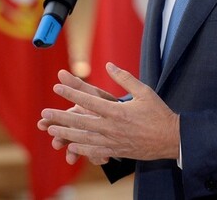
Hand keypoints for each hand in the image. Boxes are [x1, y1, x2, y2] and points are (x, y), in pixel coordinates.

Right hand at [37, 72, 116, 164]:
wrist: (124, 115)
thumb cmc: (105, 102)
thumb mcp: (92, 93)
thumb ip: (77, 84)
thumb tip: (60, 72)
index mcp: (77, 114)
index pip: (61, 117)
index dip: (51, 120)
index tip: (41, 123)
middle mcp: (81, 128)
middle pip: (68, 135)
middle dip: (60, 139)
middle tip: (55, 144)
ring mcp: (90, 139)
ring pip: (81, 148)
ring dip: (76, 153)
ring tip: (71, 159)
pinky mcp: (102, 148)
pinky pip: (98, 154)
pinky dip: (99, 157)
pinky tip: (103, 158)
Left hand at [39, 62, 179, 164]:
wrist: (172, 140)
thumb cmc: (159, 113)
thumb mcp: (144, 91)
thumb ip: (124, 78)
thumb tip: (108, 65)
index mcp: (117, 111)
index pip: (88, 100)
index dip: (71, 93)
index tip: (57, 86)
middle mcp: (112, 127)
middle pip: (80, 121)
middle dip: (60, 117)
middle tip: (43, 113)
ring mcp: (113, 141)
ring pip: (84, 138)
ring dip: (66, 133)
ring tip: (51, 129)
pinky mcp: (117, 151)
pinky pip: (96, 151)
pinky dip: (82, 149)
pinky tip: (71, 146)